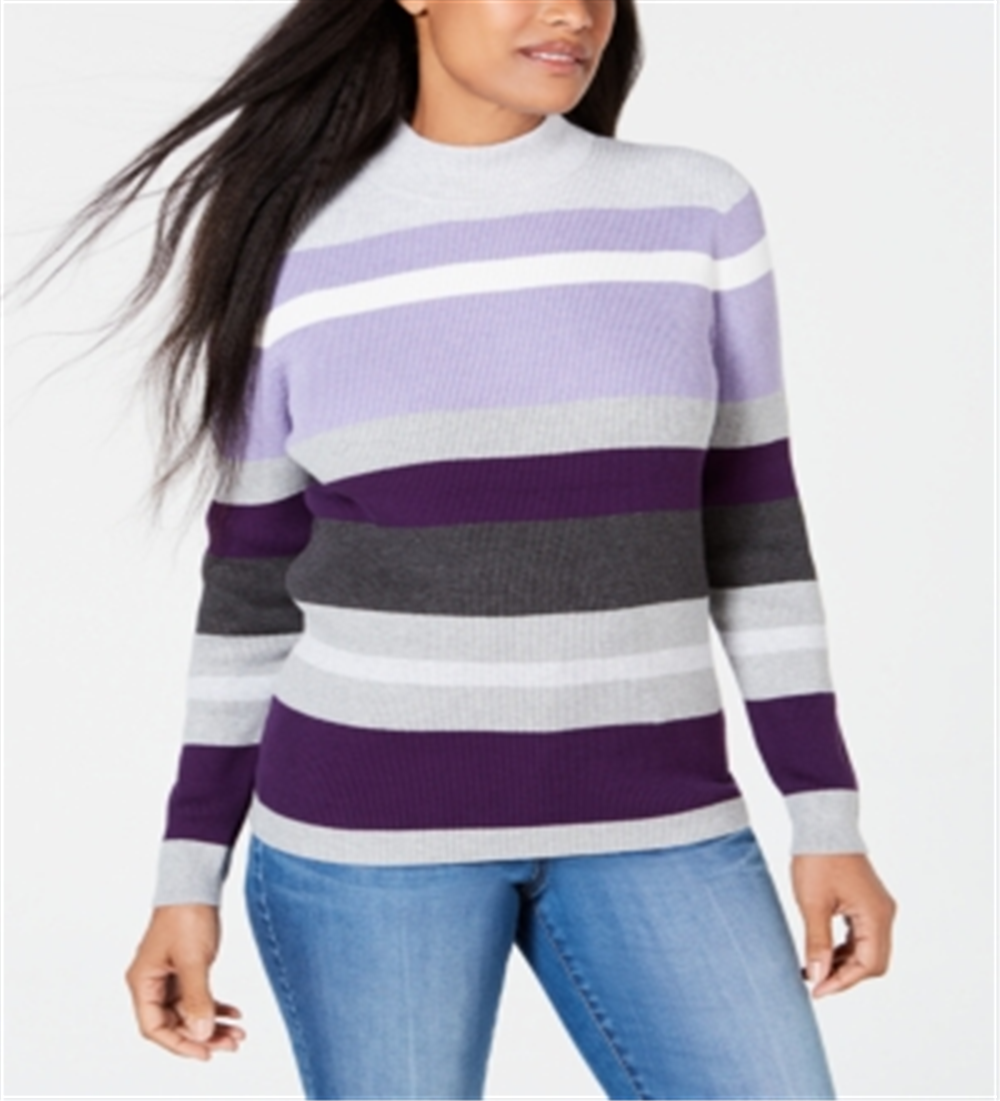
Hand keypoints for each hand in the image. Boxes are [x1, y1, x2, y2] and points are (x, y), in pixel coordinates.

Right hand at [125, 904, 245, 1059]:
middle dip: (203, 1035)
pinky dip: (214, 1005)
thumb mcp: (194, 961)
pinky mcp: (184, 966)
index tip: (207, 1052)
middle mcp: (151, 981)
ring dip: (212, 1022)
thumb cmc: (186, 915)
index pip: (154, 1027)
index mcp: (142, 982)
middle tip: (233, 1043)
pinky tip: (234, 1012)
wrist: (196, 881)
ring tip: (239, 1032)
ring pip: (188, 1011)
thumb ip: (197, 999)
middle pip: (174, 1022)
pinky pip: (196, 996)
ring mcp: (168, 974)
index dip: (180, 1044)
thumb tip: (202, 1033)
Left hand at [791, 853, 895, 998]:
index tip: (817, 990)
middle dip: (845, 976)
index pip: (869, 965)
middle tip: (816, 982)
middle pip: (873, 962)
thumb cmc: (818, 860)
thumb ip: (817, 942)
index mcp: (876, 916)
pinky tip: (823, 951)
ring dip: (844, 963)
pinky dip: (845, 948)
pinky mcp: (867, 902)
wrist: (822, 825)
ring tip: (814, 968)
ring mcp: (877, 907)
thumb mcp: (813, 904)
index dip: (842, 982)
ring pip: (868, 949)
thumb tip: (817, 976)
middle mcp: (884, 914)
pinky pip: (862, 935)